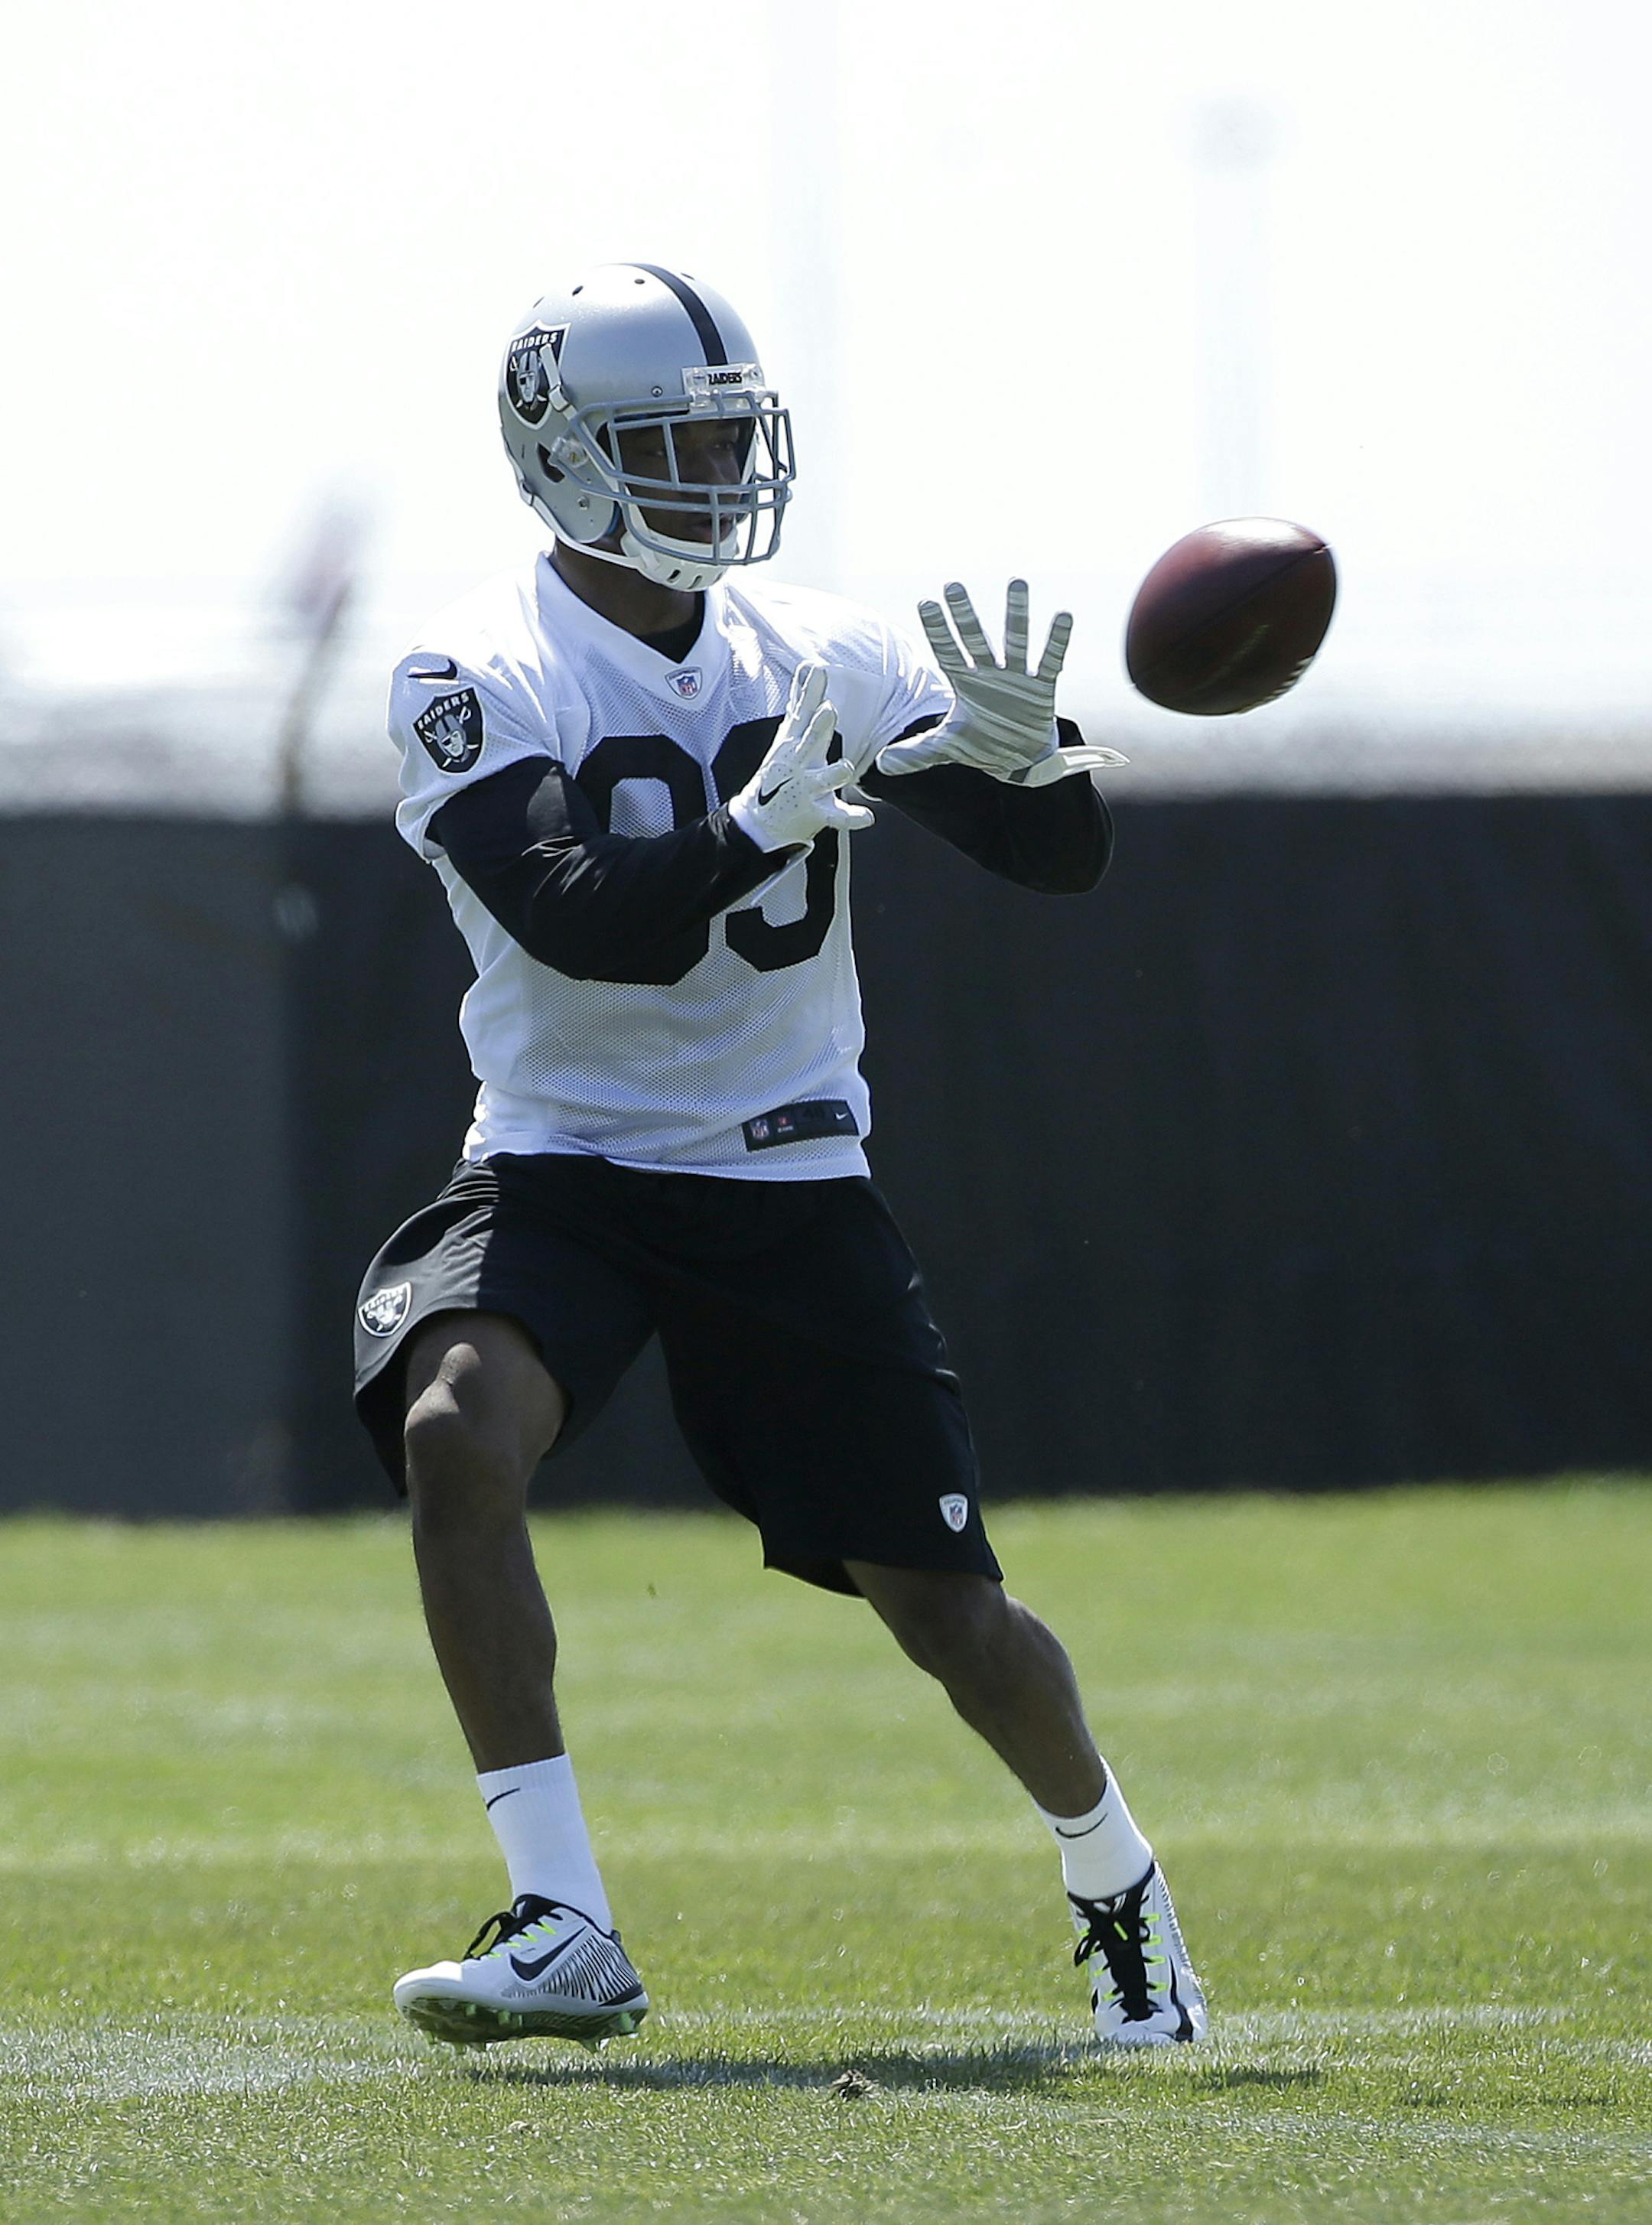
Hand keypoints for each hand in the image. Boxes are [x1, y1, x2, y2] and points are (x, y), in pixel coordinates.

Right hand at [727, 661, 874, 852]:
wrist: (760, 818)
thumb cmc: (783, 769)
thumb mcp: (789, 734)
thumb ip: (802, 701)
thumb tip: (808, 666)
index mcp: (796, 744)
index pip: (803, 715)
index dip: (810, 694)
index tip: (816, 671)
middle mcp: (799, 764)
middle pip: (808, 742)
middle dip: (818, 727)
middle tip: (828, 709)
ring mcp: (807, 789)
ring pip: (823, 780)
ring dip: (834, 774)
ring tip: (846, 768)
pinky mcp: (816, 813)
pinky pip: (835, 817)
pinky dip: (851, 818)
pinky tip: (866, 817)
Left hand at [877, 580, 1126, 785]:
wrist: (1017, 759)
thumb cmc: (981, 742)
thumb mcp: (946, 748)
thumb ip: (916, 752)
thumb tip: (882, 765)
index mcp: (964, 683)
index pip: (946, 652)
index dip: (937, 630)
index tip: (926, 603)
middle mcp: (988, 674)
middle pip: (974, 639)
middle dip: (964, 615)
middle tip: (953, 585)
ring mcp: (1016, 677)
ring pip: (1015, 640)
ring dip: (1016, 614)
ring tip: (1017, 583)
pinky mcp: (1042, 688)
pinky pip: (1050, 661)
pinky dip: (1056, 641)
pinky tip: (1063, 616)